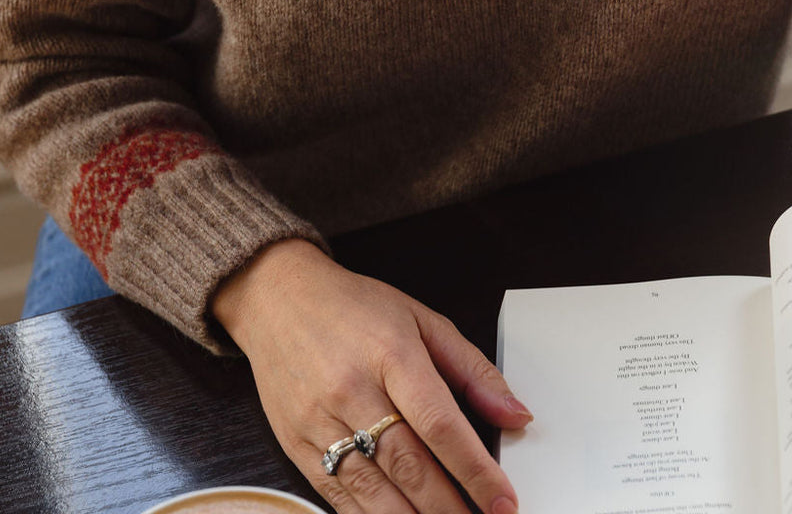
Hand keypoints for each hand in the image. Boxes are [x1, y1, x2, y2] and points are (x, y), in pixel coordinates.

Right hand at [212, 239, 532, 513]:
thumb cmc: (352, 306)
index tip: (504, 501)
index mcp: (389, 352)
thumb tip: (515, 414)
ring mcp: (319, 421)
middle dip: (451, 508)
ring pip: (373, 491)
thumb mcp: (420, 319)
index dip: (475, 469)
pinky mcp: (296, 444)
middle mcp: (351, 389)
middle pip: (408, 465)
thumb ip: (471, 369)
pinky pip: (338, 496)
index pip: (438, 422)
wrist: (276, 298)